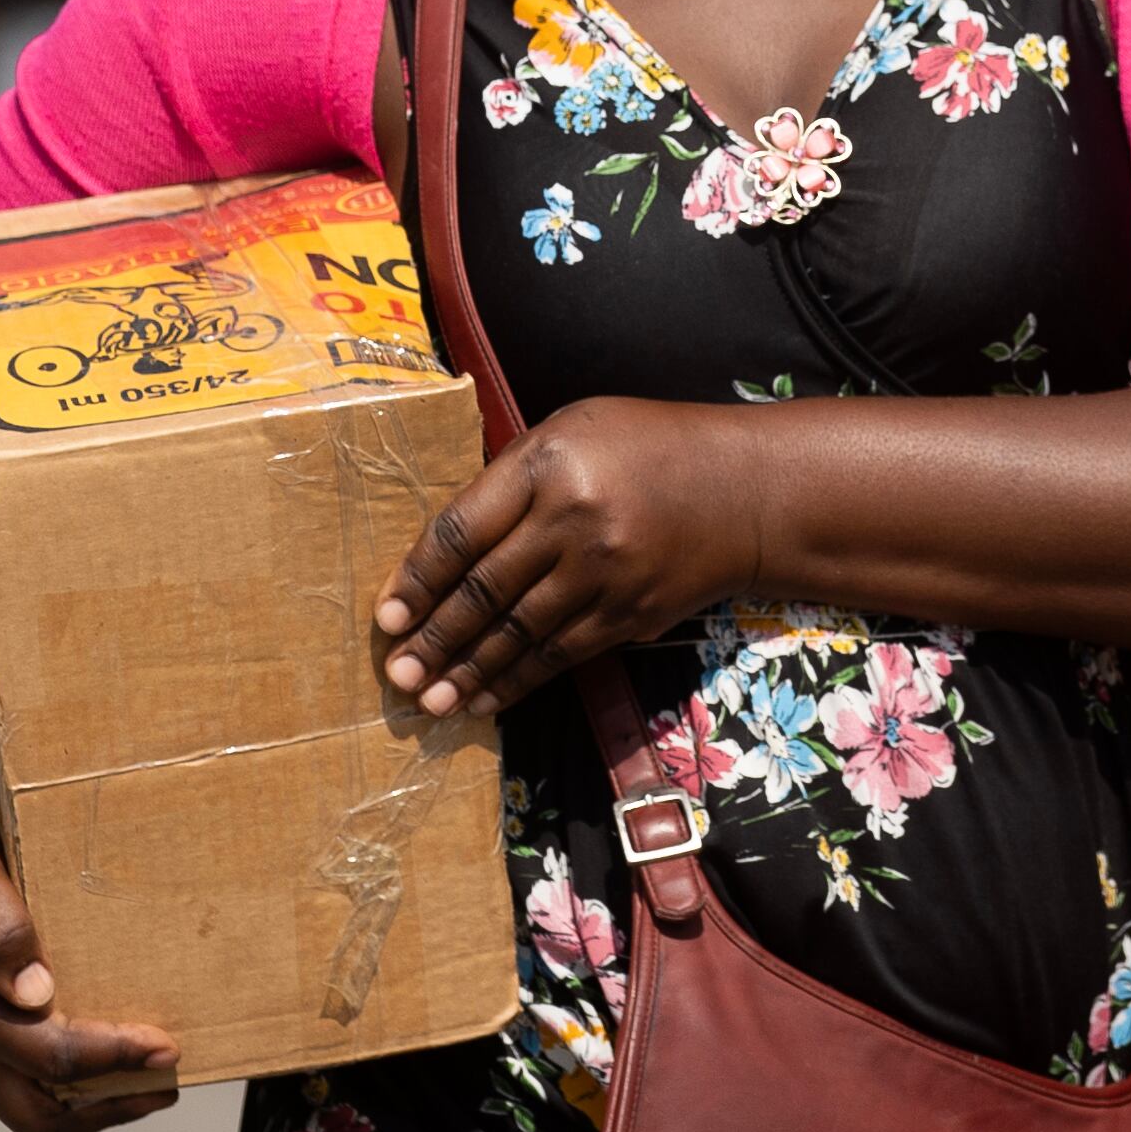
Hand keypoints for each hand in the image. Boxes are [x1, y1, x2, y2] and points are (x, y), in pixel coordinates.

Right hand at [0, 789, 177, 1131]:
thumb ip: (0, 930)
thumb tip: (38, 995)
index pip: (52, 1059)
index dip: (115, 1059)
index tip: (166, 1048)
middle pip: (36, 1116)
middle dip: (106, 1109)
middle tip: (165, 1086)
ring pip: (20, 1105)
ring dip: (83, 1105)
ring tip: (140, 1081)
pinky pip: (4, 1081)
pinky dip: (55, 1083)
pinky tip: (89, 1054)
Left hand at [376, 397, 764, 720]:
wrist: (745, 489)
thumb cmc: (644, 447)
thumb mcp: (571, 432)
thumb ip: (510, 480)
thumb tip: (446, 549)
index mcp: (549, 463)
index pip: (462, 530)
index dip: (417, 579)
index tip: (385, 616)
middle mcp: (575, 520)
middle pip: (485, 591)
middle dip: (433, 639)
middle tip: (395, 674)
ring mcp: (606, 573)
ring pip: (519, 634)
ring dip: (467, 672)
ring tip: (427, 699)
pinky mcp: (630, 614)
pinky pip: (560, 655)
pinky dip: (517, 681)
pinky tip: (484, 699)